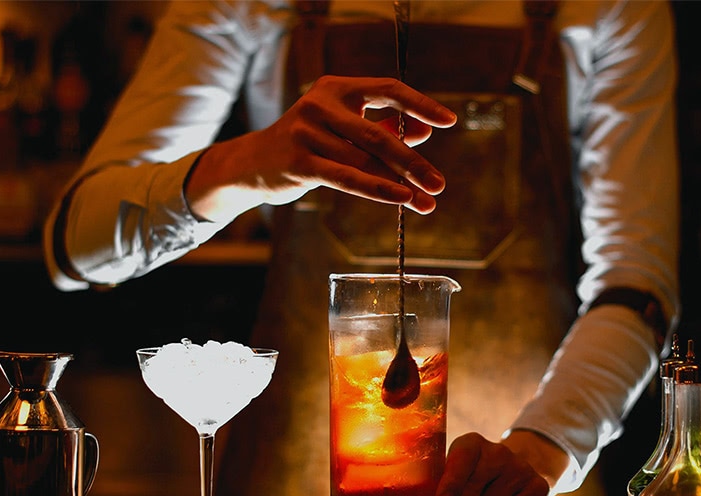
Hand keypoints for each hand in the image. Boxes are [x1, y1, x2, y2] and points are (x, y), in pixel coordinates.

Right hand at [185, 75, 456, 221]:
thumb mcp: (342, 129)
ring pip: (365, 162)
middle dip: (414, 162)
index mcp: (336, 88)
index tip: (449, 122)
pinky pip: (347, 178)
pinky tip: (401, 198)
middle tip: (439, 183)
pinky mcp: (299, 162)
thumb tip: (421, 134)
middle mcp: (320, 104)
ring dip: (400, 185)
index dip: (420, 105)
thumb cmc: (306, 144)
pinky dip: (378, 189)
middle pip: (380, 134)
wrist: (251, 164)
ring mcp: (307, 132)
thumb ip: (379, 128)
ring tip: (426, 202)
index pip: (387, 89)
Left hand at [432, 432, 560, 495]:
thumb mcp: (456, 472)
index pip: (460, 462)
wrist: (515, 471)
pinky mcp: (538, 487)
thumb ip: (443, 490)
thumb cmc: (475, 475)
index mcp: (472, 443)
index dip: (450, 485)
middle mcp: (498, 452)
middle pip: (472, 490)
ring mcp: (521, 468)